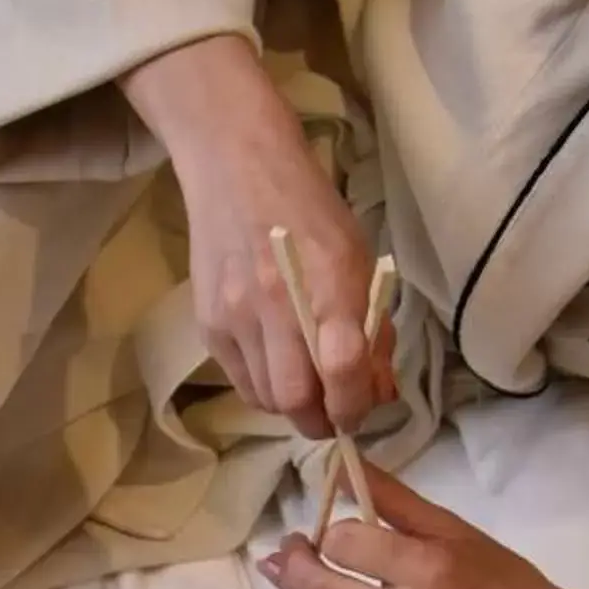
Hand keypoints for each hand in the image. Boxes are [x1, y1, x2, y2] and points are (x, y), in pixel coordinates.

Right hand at [122, 36, 391, 436]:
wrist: (236, 169)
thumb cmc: (310, 211)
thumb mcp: (358, 259)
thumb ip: (372, 328)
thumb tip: (380, 391)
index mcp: (329, 280)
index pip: (341, 366)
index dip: (355, 404)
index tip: (362, 411)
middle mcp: (278, 303)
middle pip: (295, 399)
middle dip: (320, 420)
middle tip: (334, 415)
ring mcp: (236, 316)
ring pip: (266, 398)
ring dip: (292, 406)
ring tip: (307, 388)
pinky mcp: (208, 324)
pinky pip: (241, 382)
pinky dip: (264, 389)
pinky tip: (278, 369)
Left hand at [257, 463, 580, 588]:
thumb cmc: (505, 585)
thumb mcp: (456, 531)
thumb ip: (395, 502)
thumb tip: (341, 466)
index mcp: (432, 570)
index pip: (344, 545)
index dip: (331, 534)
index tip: (331, 531)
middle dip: (296, 568)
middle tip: (289, 553)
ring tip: (312, 584)